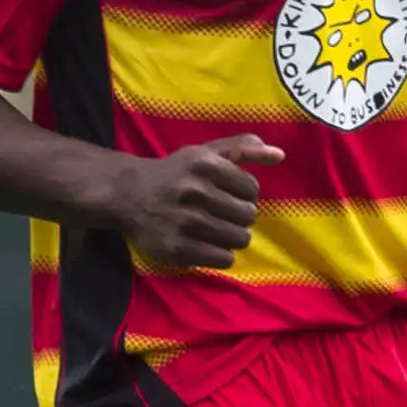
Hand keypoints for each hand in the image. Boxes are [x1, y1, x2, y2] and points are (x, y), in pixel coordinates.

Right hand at [112, 134, 284, 268]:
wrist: (127, 195)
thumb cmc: (175, 173)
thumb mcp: (205, 153)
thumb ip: (243, 148)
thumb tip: (279, 154)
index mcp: (205, 164)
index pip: (252, 189)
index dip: (244, 194)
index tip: (229, 194)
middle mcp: (194, 191)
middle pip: (248, 215)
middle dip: (240, 216)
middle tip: (223, 214)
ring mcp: (185, 222)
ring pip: (239, 238)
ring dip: (233, 236)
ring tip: (217, 229)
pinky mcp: (177, 248)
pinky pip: (223, 259)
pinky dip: (221, 254)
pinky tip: (208, 244)